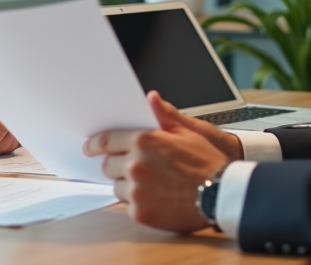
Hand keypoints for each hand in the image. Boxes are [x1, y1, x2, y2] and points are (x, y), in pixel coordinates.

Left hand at [83, 90, 230, 232]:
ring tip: (150, 184)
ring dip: (127, 184)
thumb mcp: (187, 132)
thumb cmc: (206, 163)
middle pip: (107, 165)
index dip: (95, 145)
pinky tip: (156, 198)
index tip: (89, 148)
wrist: (222, 195)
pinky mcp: (140, 212)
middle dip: (116, 165)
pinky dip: (138, 203)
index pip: (106, 141)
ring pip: (116, 186)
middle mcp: (135, 165)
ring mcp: (136, 190)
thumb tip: (150, 98)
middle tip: (131, 167)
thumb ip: (163, 116)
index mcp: (144, 141)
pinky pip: (127, 205)